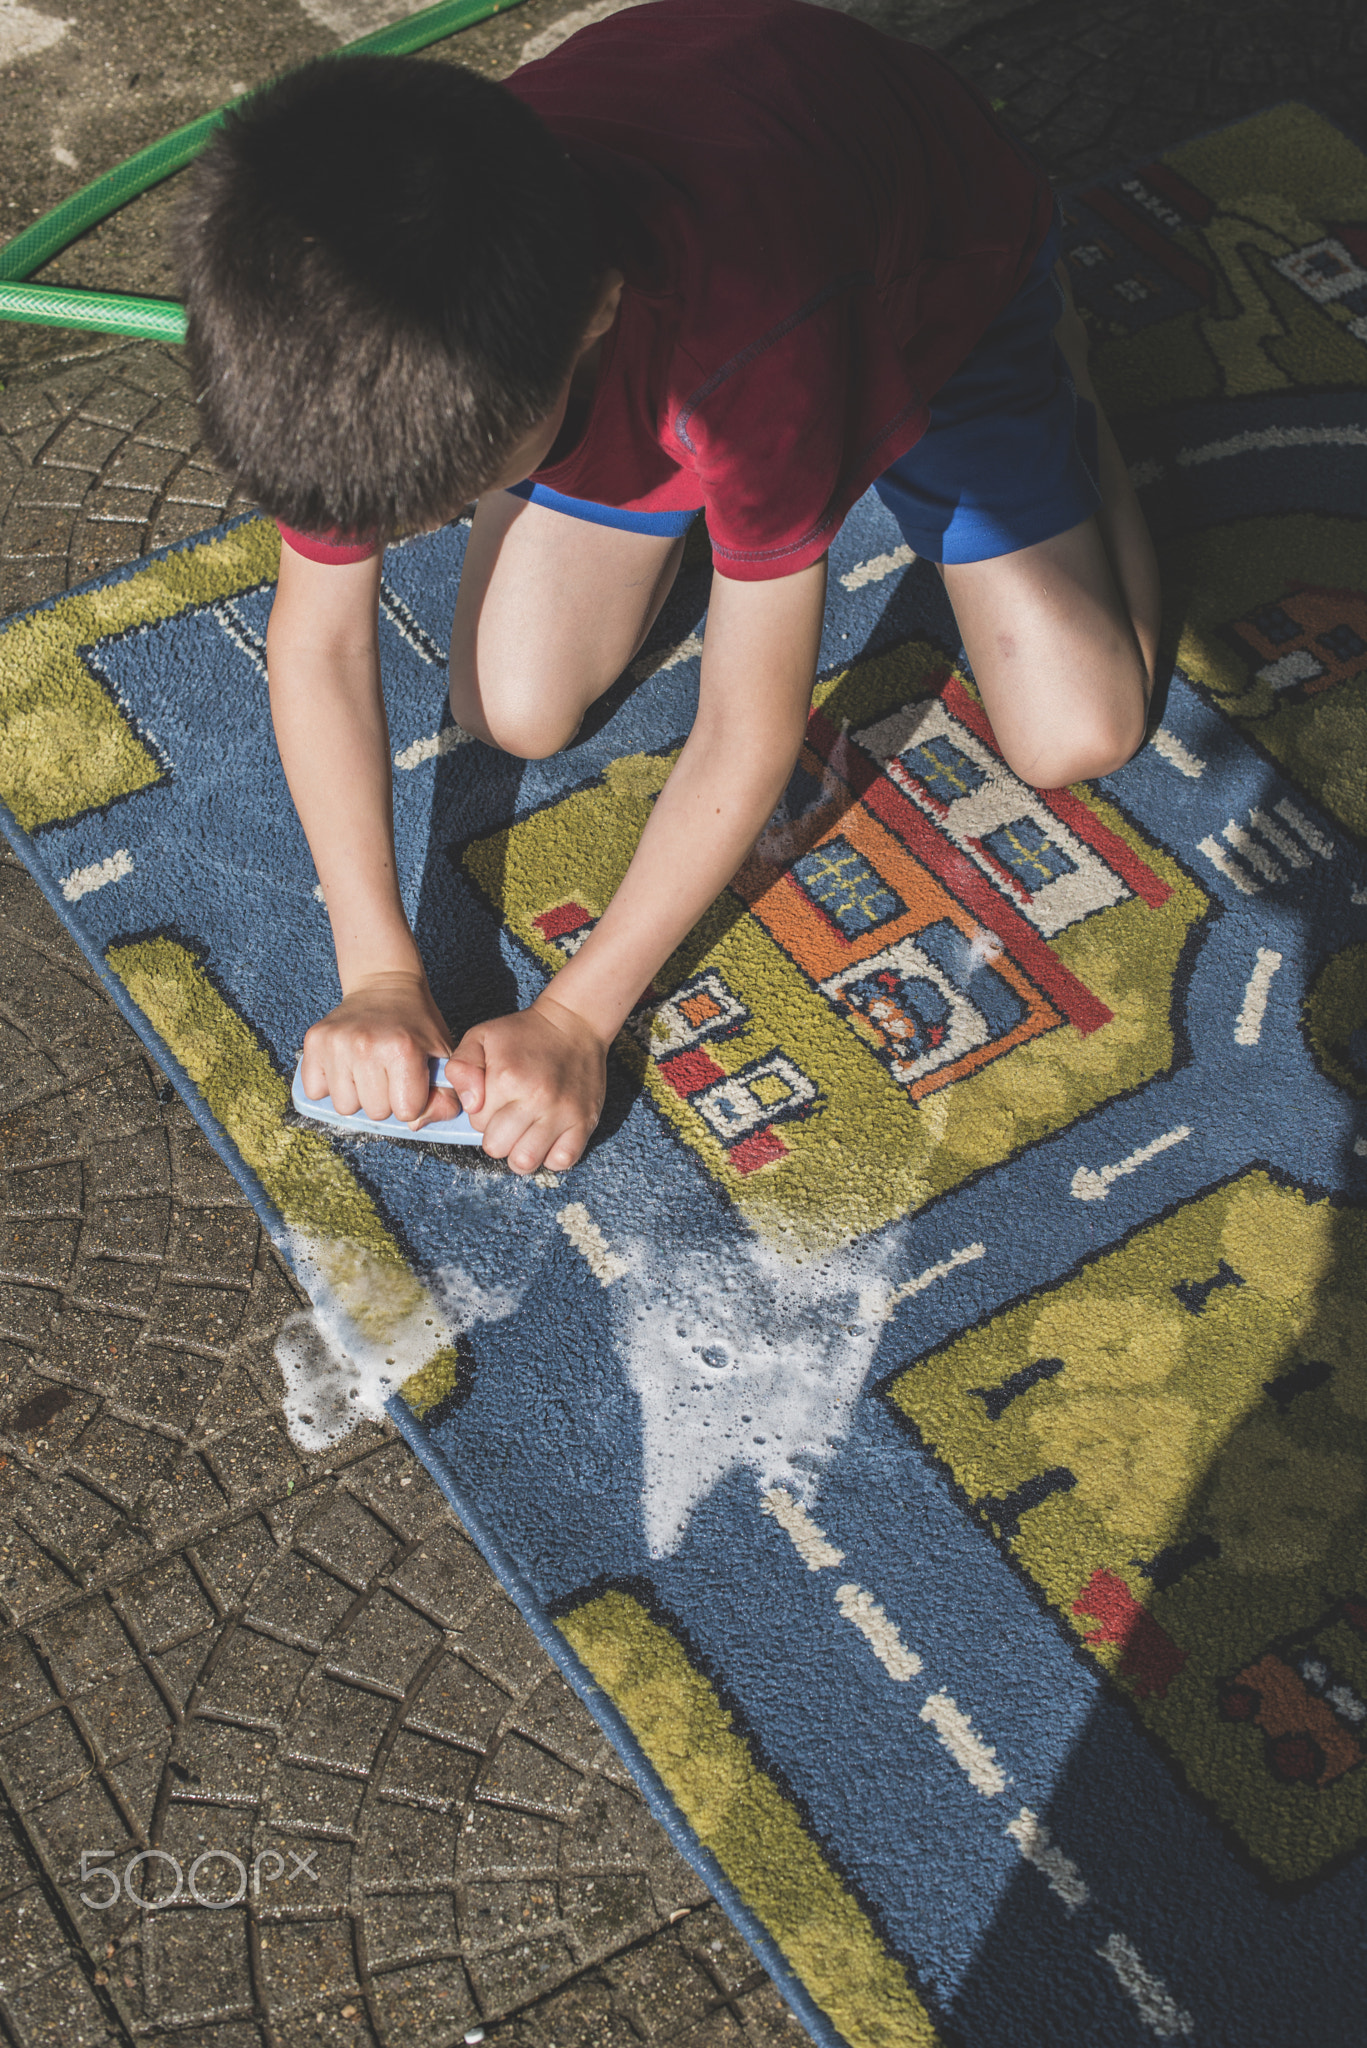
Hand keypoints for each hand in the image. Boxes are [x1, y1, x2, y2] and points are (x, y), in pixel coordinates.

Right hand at [299, 971, 462, 1128]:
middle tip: (388, 1072)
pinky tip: (345, 1066)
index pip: (405, 1112)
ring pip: (344, 1107)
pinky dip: (329, 1086)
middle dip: (385, 1100)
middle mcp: (366, 1045)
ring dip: (357, 1095)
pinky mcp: (314, 1041)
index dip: (411, 1101)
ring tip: (367, 1069)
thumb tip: (415, 1126)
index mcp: (403, 1049)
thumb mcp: (443, 1057)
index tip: (411, 1079)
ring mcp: (336, 1043)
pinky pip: (316, 1091)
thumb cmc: (416, 1026)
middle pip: (374, 1113)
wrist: (385, 987)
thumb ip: (445, 1097)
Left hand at [444, 994, 605, 1173]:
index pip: (476, 1124)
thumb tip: (470, 1105)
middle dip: (497, 1136)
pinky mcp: (584, 1123)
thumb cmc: (523, 1034)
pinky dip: (550, 1157)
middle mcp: (536, 1099)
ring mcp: (562, 1114)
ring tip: (524, 1133)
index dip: (481, 1114)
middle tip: (507, 1116)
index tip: (494, 1099)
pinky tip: (546, 1139)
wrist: (573, 1024)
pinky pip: (561, 1161)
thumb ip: (461, 1068)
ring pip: (526, 1162)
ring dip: (519, 1152)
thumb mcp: (480, 1037)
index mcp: (507, 1078)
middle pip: (497, 1148)